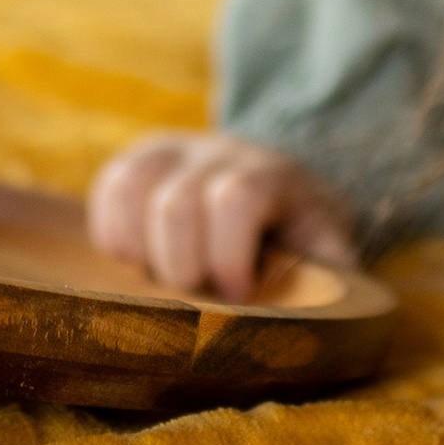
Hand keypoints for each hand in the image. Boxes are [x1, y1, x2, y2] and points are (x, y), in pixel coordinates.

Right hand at [87, 131, 359, 301]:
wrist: (278, 187)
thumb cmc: (300, 232)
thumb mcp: (328, 246)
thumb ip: (332, 266)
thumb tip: (335, 291)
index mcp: (271, 174)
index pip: (236, 198)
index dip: (228, 255)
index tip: (237, 293)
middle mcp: (218, 152)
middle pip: (176, 203)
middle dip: (181, 266)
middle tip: (197, 293)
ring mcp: (173, 151)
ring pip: (131, 186)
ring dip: (138, 247)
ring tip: (160, 278)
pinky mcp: (139, 161)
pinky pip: (108, 186)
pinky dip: (112, 231)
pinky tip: (136, 261)